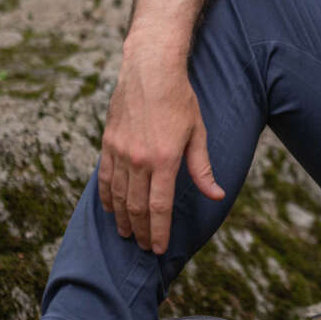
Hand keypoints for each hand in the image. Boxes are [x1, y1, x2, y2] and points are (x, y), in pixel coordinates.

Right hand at [97, 49, 225, 253]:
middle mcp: (139, 159)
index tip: (160, 249)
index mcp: (164, 159)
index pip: (159, 207)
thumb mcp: (197, 133)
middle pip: (136, 207)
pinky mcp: (108, 143)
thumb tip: (216, 195)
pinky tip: (111, 209)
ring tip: (127, 234)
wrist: (150, 70)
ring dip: (122, 219)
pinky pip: (104, 177)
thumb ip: (202, 168)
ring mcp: (120, 152)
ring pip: (118, 196)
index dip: (159, 231)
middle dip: (141, 231)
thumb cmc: (179, 99)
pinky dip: (107, 197)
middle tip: (145, 247)